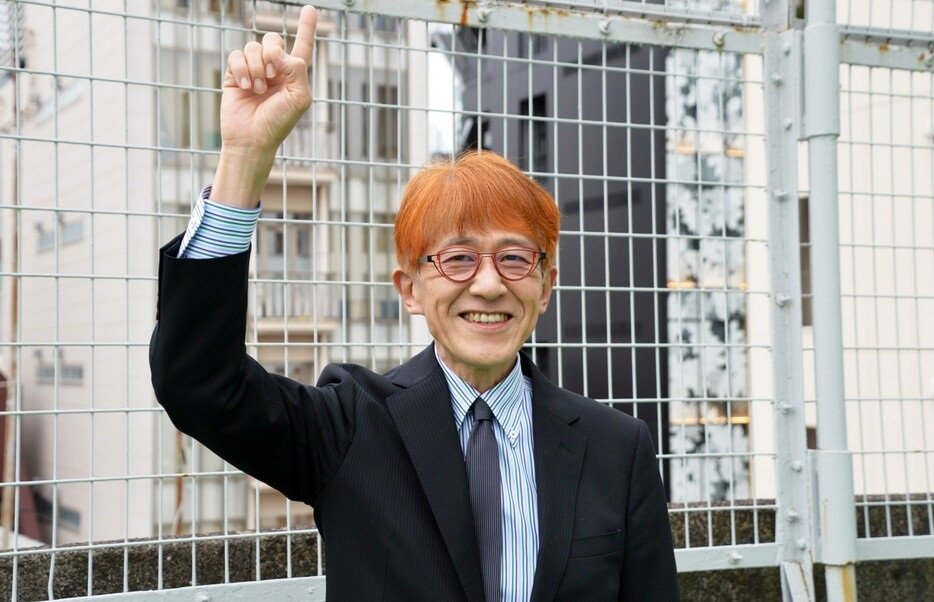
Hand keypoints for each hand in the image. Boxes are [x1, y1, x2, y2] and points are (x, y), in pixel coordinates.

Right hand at [211, 5, 316, 205]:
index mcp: (294, 74)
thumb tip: (278, 51)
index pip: (302, 45)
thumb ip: (296, 69)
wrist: (252, 139)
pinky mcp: (234, 74)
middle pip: (273, 39)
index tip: (310, 9)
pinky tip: (244, 87)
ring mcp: (253, 70)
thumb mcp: (299, 98)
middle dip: (272, 52)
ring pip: (253, 46)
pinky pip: (236, 56)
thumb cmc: (278, 123)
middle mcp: (274, 69)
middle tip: (271, 76)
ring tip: (257, 89)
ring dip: (256, 66)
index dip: (306, 27)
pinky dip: (241, 69)